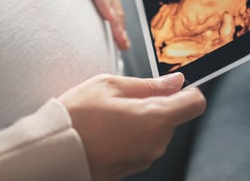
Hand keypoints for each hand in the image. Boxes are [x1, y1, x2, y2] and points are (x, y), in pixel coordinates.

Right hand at [58, 73, 205, 180]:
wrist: (53, 152)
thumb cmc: (77, 116)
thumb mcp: (110, 85)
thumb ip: (148, 84)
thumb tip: (176, 81)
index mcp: (155, 118)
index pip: (195, 103)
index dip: (188, 91)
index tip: (172, 86)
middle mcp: (156, 143)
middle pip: (173, 117)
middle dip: (156, 105)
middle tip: (123, 99)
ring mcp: (144, 159)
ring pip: (156, 131)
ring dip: (142, 121)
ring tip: (110, 117)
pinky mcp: (132, 169)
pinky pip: (142, 145)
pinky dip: (131, 136)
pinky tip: (107, 131)